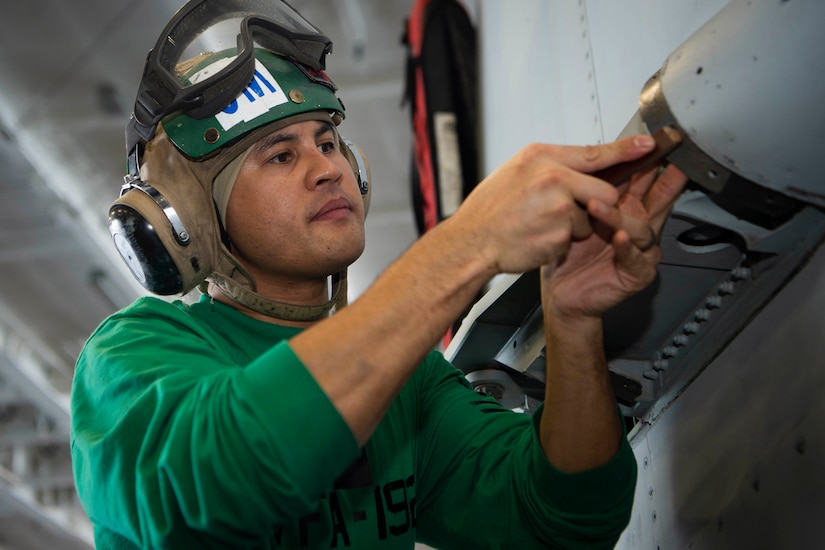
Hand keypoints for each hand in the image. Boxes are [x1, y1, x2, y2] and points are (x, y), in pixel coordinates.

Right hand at [450, 135, 664, 276]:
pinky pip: (575, 238)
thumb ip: (549, 166)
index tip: (649, 145)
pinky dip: (561, 242)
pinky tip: (537, 237)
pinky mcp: (561, 234)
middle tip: (566, 211)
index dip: (626, 150)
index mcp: (542, 157)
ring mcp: (559, 207)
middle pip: (603, 190)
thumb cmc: (489, 210)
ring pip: (589, 218)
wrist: (472, 242)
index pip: (595, 151)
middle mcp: (553, 178)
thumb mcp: (516, 171)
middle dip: (595, 205)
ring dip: (572, 226)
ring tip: (540, 225)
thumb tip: (576, 167)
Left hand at [542, 157, 687, 318]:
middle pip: (661, 198)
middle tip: (665, 161)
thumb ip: (589, 188)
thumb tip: (588, 155)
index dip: (652, 161)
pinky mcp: (636, 273)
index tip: (655, 142)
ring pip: (642, 228)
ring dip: (621, 216)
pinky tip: (618, 238)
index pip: (646, 180)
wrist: (561, 293)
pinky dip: (627, 247)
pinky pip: (636, 258)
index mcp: (628, 208)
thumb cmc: (569, 254)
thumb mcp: (578, 214)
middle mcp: (639, 226)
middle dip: (666, 179)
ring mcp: (641, 250)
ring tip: (597, 206)